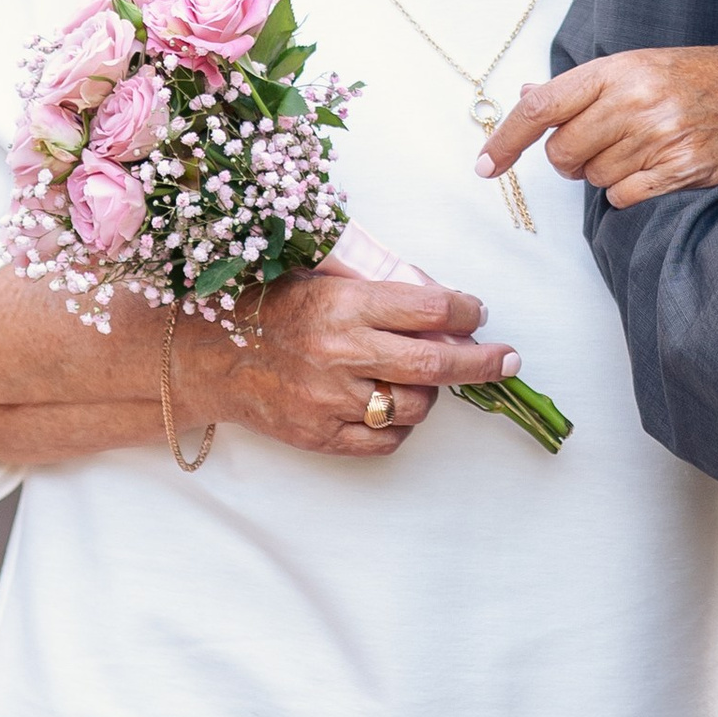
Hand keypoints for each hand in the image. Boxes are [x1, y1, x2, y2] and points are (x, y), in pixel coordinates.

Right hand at [180, 268, 517, 460]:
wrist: (209, 358)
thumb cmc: (270, 307)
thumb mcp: (323, 275)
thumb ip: (379, 285)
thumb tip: (442, 300)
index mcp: (345, 305)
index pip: (430, 309)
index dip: (466, 310)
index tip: (477, 312)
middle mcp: (343, 354)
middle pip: (436, 365)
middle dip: (483, 363)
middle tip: (508, 360)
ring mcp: (332, 401)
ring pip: (416, 405)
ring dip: (433, 392)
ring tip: (421, 377)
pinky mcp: (322, 437)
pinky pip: (386, 440)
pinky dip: (402, 424)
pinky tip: (395, 405)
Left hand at [478, 48, 717, 207]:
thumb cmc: (689, 77)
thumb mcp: (635, 66)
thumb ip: (580, 87)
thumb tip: (526, 97)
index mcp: (616, 71)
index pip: (542, 108)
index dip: (505, 139)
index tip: (485, 165)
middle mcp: (633, 102)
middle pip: (563, 154)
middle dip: (570, 158)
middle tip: (598, 143)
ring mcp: (657, 137)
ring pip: (592, 179)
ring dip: (604, 172)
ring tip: (638, 147)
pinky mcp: (679, 169)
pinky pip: (622, 196)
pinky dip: (628, 189)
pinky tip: (652, 166)